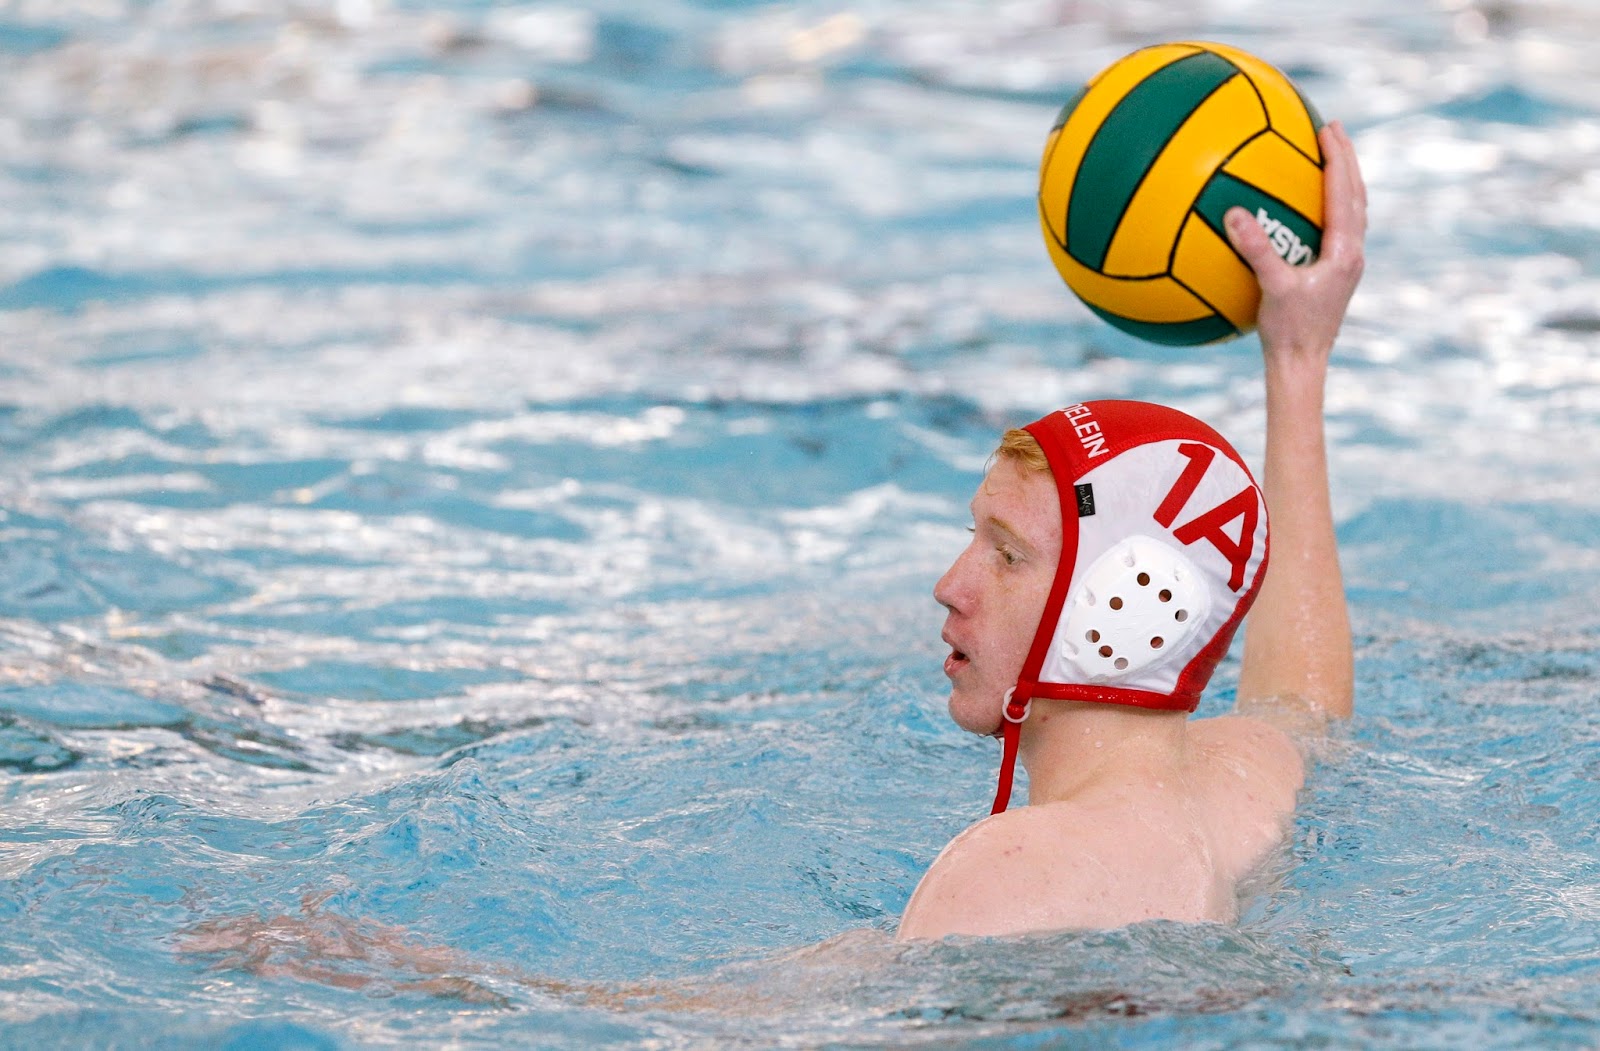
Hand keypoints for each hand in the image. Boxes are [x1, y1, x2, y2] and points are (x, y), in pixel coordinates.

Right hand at [1226, 120, 1366, 364]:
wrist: (1303, 364)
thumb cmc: (1289, 331)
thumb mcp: (1271, 288)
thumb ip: (1256, 250)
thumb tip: (1234, 213)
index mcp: (1344, 251)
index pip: (1344, 192)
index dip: (1338, 157)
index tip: (1328, 127)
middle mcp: (1353, 253)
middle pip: (1356, 194)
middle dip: (1345, 159)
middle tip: (1332, 128)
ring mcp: (1347, 264)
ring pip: (1353, 210)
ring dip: (1343, 180)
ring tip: (1329, 157)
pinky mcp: (1336, 274)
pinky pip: (1337, 228)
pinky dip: (1329, 205)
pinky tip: (1308, 207)